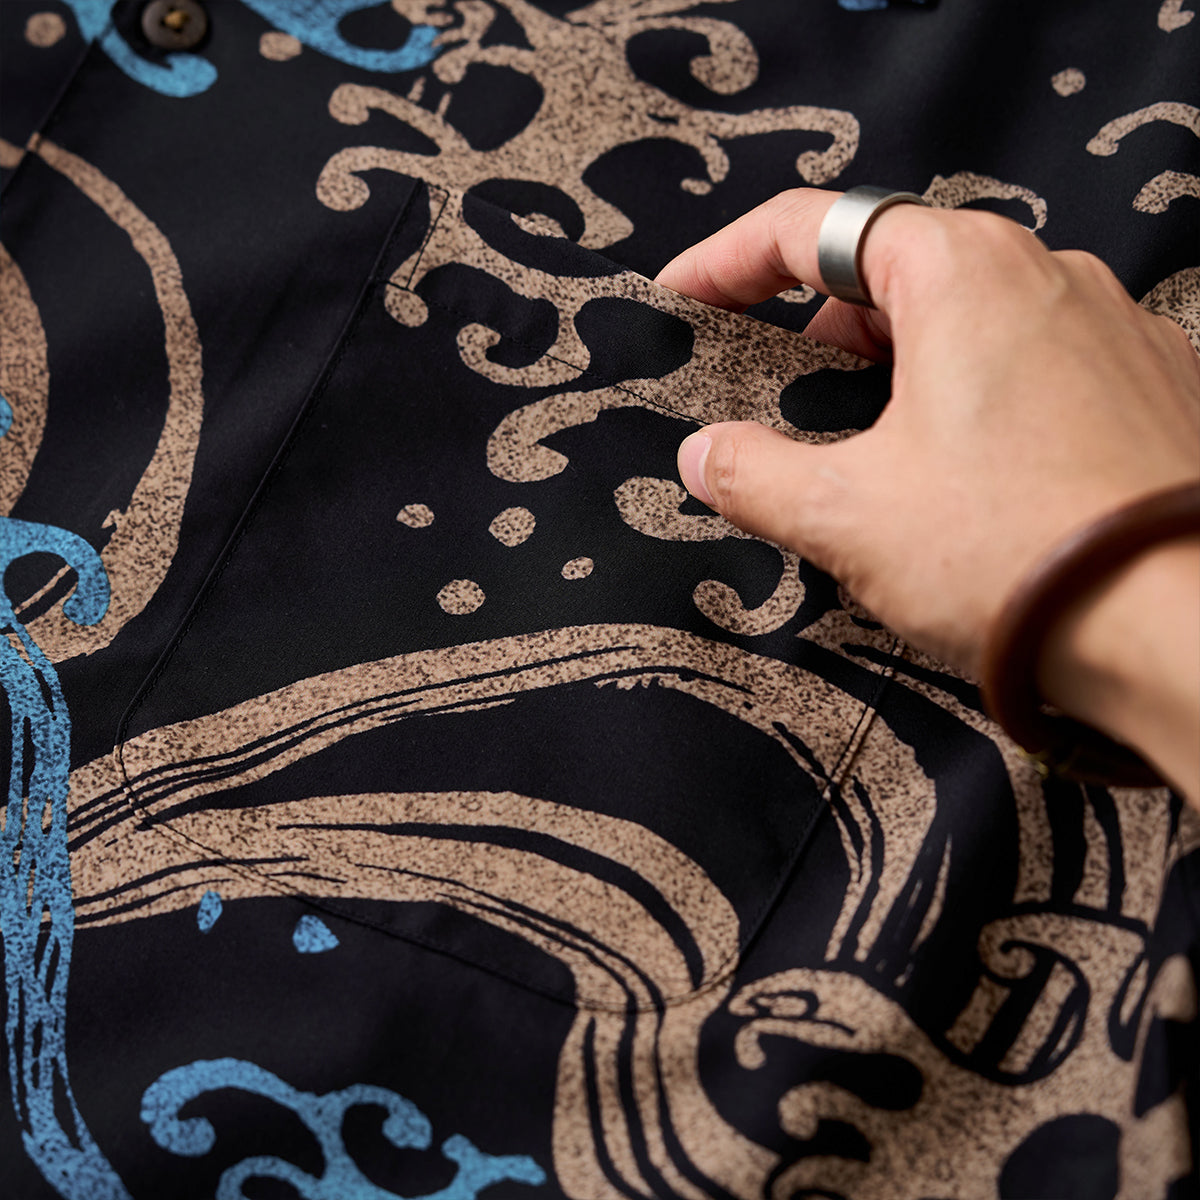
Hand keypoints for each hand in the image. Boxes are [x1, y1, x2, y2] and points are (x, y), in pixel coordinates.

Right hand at [655, 188, 1199, 798]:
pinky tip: (961, 470)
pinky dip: (974, 393)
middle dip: (815, 318)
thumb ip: (754, 473)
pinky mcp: (1151, 388)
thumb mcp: (846, 515)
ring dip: (896, 360)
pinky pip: (1036, 363)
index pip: (813, 227)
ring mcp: (1113, 328)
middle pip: (895, 265)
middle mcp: (1048, 274)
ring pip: (971, 316)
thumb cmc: (1016, 549)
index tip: (684, 299)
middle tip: (768, 380)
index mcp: (962, 272)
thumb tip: (704, 455)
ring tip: (859, 436)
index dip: (728, 261)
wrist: (1183, 629)